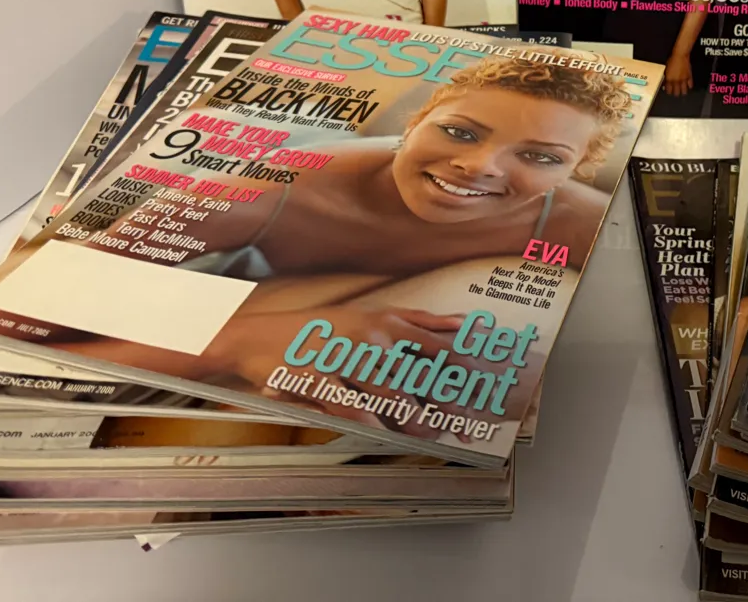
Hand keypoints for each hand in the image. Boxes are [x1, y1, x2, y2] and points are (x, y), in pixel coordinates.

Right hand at [207, 304, 475, 436]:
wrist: (258, 334)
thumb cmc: (323, 328)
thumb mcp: (373, 314)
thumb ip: (419, 321)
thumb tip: (463, 323)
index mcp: (388, 322)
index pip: (437, 344)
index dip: (466, 367)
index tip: (489, 384)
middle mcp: (371, 337)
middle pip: (420, 370)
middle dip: (448, 397)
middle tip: (470, 419)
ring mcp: (343, 355)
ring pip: (388, 389)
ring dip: (413, 416)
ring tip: (431, 433)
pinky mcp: (317, 375)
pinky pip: (347, 402)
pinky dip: (366, 418)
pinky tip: (380, 433)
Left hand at [664, 52, 693, 96]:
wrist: (680, 56)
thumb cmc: (672, 60)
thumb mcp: (666, 69)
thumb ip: (666, 77)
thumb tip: (666, 82)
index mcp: (669, 79)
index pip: (668, 90)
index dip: (668, 92)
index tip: (669, 91)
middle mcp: (676, 81)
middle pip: (676, 92)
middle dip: (675, 93)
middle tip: (675, 93)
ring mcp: (683, 80)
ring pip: (684, 91)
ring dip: (682, 92)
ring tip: (682, 92)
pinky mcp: (689, 77)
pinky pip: (690, 85)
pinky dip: (689, 86)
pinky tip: (688, 86)